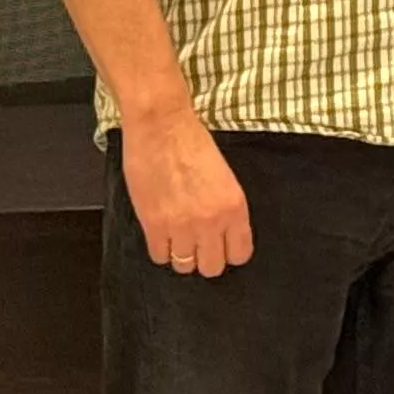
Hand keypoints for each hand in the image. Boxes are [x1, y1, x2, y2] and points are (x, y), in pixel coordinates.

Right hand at [122, 107, 252, 275]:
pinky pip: (159, 256)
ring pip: (184, 266)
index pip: (240, 254)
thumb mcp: (225, 177)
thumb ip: (225, 208)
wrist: (162, 127)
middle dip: (205, 258)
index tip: (221, 247)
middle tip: (197, 245)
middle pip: (212, 267)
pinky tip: (161, 234)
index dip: (229, 252)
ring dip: (181, 254)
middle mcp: (211, 222)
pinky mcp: (153, 224)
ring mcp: (182, 226)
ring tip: (177, 238)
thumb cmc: (193, 143)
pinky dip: (160, 249)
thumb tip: (221, 232)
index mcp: (235, 208)